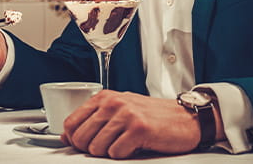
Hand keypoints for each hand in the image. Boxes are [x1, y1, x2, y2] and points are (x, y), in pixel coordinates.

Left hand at [61, 90, 202, 158]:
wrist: (186, 118)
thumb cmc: (153, 116)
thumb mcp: (119, 112)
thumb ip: (93, 121)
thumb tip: (66, 136)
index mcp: (105, 97)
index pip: (71, 123)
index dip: (74, 140)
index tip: (85, 144)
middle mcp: (113, 103)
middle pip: (81, 138)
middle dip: (91, 149)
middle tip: (109, 147)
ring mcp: (126, 114)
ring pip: (96, 148)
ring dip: (109, 153)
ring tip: (124, 144)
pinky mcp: (138, 129)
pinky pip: (116, 154)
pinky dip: (124, 155)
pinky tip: (135, 147)